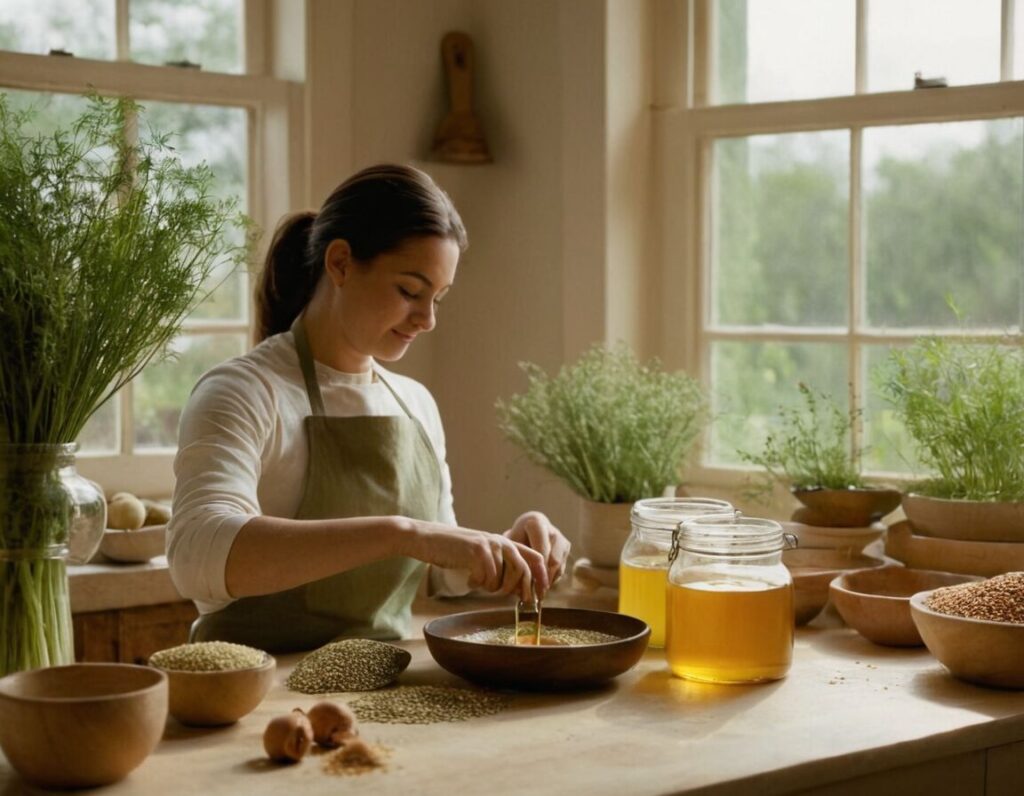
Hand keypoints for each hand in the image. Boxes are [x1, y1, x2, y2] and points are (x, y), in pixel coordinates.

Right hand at [404, 521, 546, 602]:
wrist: (427, 539)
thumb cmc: (454, 551)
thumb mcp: (482, 555)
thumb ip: (501, 566)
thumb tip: (521, 591)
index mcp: (505, 542)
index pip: (536, 558)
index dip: (541, 578)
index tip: (539, 596)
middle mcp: (501, 541)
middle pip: (522, 571)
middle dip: (514, 589)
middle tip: (499, 594)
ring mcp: (489, 545)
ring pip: (502, 579)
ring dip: (490, 587)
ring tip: (477, 580)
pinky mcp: (476, 551)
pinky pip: (485, 579)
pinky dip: (476, 584)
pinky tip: (467, 577)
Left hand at [503, 511, 570, 597]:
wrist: (525, 529)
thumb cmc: (514, 538)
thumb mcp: (510, 545)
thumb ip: (515, 560)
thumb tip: (520, 586)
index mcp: (536, 523)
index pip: (541, 551)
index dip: (538, 570)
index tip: (533, 586)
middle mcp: (552, 529)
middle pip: (553, 559)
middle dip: (545, 578)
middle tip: (538, 594)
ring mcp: (561, 538)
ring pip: (559, 565)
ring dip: (549, 580)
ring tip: (539, 593)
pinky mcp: (566, 547)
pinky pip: (561, 567)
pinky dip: (552, 578)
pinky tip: (542, 584)